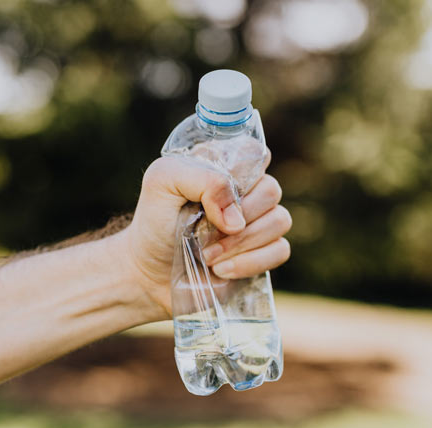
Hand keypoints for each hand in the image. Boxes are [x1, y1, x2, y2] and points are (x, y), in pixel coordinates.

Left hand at [119, 149, 291, 318]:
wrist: (150, 270)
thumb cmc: (155, 221)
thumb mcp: (162, 183)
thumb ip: (201, 178)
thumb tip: (236, 217)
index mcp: (225, 167)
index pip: (256, 153)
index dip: (242, 174)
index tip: (214, 195)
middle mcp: (247, 191)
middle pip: (271, 190)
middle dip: (239, 216)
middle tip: (203, 234)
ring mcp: (258, 223)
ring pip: (280, 221)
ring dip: (241, 243)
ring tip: (207, 256)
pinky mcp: (263, 253)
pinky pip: (281, 251)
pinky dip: (251, 263)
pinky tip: (222, 270)